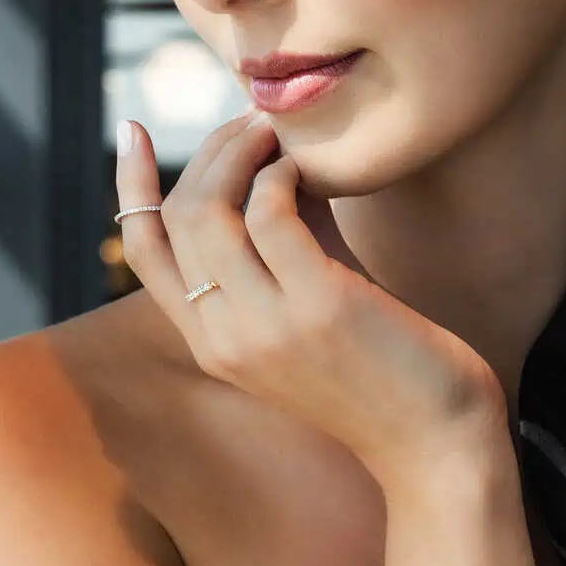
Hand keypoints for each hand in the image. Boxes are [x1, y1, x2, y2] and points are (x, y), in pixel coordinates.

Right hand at [114, 110, 507, 494]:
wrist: (436, 441)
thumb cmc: (384, 366)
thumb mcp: (312, 300)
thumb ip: (286, 237)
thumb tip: (276, 158)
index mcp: (212, 341)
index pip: (143, 250)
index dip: (129, 184)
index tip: (131, 130)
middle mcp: (224, 337)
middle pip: (176, 218)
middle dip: (208, 153)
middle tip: (252, 124)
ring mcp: (266, 325)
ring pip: (210, 211)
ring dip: (241, 153)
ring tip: (278, 134)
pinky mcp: (316, 307)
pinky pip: (271, 213)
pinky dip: (282, 174)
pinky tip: (309, 170)